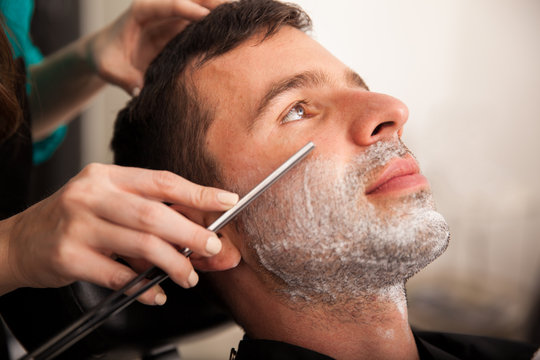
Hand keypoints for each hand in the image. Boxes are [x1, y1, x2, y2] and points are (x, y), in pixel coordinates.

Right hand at [1, 164, 237, 304]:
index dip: (199, 192)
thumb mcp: (108, 203)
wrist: (20, 241)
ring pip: (140, 245)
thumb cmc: (73, 219)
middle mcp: (92, 196)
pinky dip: (143, 288)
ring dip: (173, 264)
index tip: (227, 200)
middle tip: (213, 248)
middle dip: (192, 233)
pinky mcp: (69, 256)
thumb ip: (148, 212)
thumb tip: (197, 230)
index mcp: (108, 177)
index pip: (162, 181)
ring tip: (188, 276)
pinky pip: (117, 276)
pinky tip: (155, 294)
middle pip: (154, 214)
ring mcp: (78, 226)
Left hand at [89, 0, 225, 94]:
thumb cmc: (107, 58)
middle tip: (236, 11)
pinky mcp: (182, 28)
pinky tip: (238, 31)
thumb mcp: (109, 69)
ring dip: (222, 11)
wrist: (107, 52)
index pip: (169, 4)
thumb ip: (124, 78)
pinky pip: (204, 21)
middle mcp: (161, 9)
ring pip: (203, 6)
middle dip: (213, 1)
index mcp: (142, 11)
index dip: (188, 9)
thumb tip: (141, 91)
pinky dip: (220, 24)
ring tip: (245, 20)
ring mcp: (174, 17)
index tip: (206, 18)